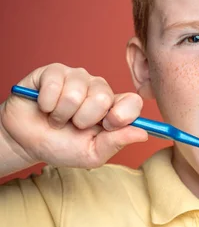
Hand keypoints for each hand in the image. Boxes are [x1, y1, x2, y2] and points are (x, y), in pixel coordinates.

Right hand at [0, 63, 147, 171]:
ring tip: (57, 118)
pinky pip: (55, 84)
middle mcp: (98, 89)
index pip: (133, 101)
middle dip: (83, 119)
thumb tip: (143, 133)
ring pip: (76, 94)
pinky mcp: (54, 72)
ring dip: (61, 114)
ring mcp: (77, 78)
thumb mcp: (91, 154)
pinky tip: (45, 106)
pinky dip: (47, 104)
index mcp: (112, 108)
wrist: (26, 141)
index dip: (122, 115)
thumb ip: (116, 142)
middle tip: (73, 125)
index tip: (107, 126)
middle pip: (103, 97)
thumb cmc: (61, 146)